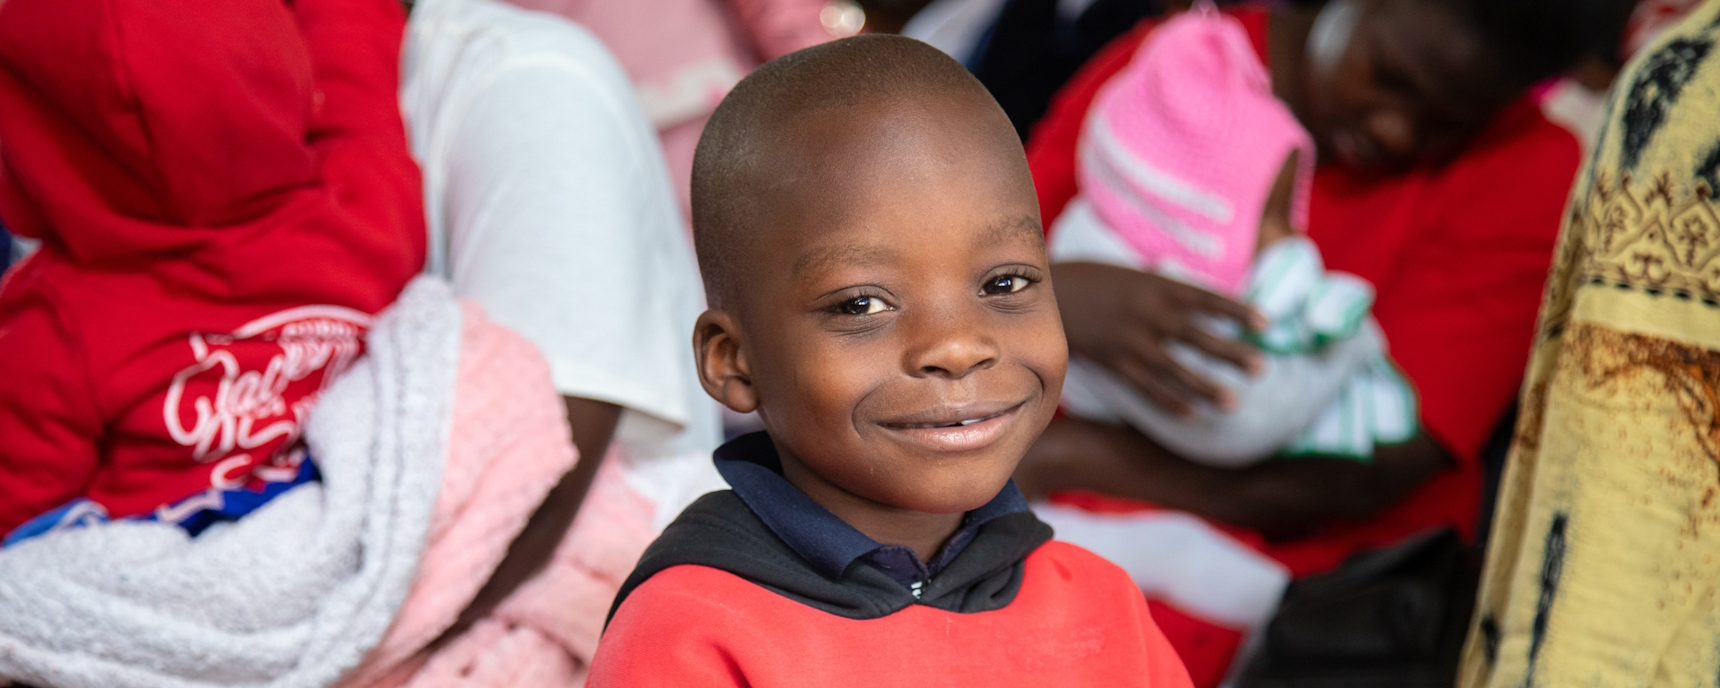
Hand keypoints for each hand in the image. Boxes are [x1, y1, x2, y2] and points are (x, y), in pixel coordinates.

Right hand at [1051, 261, 1263, 415]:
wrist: (1048, 293)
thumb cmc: (1094, 279)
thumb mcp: (1135, 276)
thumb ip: (1166, 292)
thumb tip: (1198, 308)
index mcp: (1158, 286)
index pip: (1207, 299)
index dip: (1238, 311)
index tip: (1266, 324)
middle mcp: (1150, 314)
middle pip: (1199, 337)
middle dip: (1232, 353)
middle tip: (1262, 369)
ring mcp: (1132, 341)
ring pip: (1177, 369)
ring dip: (1206, 387)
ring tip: (1233, 403)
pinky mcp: (1115, 362)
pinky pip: (1147, 387)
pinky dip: (1169, 402)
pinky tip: (1192, 414)